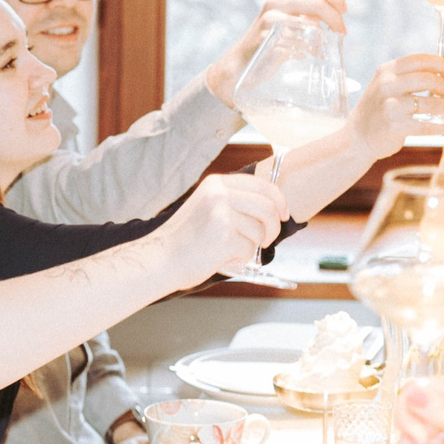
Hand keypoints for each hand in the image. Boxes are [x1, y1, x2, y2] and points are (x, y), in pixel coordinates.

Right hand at [153, 172, 289, 284]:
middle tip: (266, 241)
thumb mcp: (207, 207)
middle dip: (273, 228)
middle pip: (268, 207)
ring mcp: (221, 213)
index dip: (279, 201)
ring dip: (251, 246)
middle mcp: (219, 194)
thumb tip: (271, 208)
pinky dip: (240, 258)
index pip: (262, 186)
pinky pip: (249, 249)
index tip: (284, 214)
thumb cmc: (184, 240)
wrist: (160, 259)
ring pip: (260, 231)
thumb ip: (234, 202)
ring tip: (229, 250)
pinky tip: (222, 258)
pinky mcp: (224, 235)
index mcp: (217, 183)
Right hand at [207, 0, 347, 102]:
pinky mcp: (267, 37)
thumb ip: (310, 15)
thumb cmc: (271, 41)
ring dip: (325, 35)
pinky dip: (309, 49)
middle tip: (342, 32)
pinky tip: (310, 55)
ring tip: (329, 46)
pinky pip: (298, 41)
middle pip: (317, 2)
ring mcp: (270, 18)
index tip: (344, 11)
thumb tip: (338, 14)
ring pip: (310, 22)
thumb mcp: (291, 21)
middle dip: (335, 18)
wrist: (241, 62)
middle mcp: (276, 0)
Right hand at [348, 53, 443, 160]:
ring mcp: (390, 107)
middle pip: (429, 79)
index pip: (422, 60)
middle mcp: (387, 85)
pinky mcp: (395, 127)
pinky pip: (427, 126)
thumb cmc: (378, 110)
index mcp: (387, 70)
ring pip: (431, 103)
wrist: (357, 137)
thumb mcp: (385, 85)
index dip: (443, 66)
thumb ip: (408, 76)